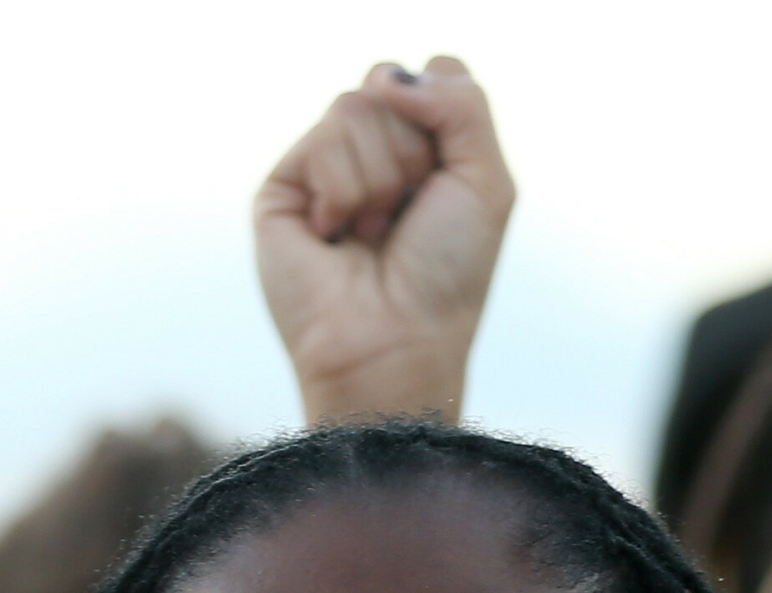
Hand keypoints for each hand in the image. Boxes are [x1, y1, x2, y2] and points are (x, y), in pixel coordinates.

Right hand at [255, 57, 513, 425]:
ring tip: (374, 233)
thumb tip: (385, 77)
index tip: (448, 179)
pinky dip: (344, 192)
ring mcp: (326, 167)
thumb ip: (461, 101)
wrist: (395, 341)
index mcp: (427, 145)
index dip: (446, 113)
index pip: (435, 72)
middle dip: (415, 153)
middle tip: (408, 216)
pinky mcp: (284, 187)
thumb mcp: (487, 179)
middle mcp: (374, 150)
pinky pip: (322, 139)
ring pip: (356, 105)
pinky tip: (336, 236)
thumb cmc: (446, 275)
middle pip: (393, 83)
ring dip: (381, 179)